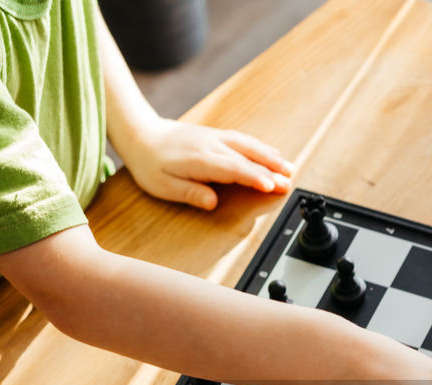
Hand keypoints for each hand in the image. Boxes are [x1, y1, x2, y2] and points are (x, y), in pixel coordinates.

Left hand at [124, 119, 293, 209]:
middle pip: (246, 157)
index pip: (233, 169)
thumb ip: (190, 193)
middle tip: (289, 181)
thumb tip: (212, 202)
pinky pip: (243, 140)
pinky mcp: (216, 135)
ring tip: (288, 168)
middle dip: (270, 169)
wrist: (142, 135)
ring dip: (270, 157)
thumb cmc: (150, 164)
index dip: (254, 178)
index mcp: (199, 160)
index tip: (271, 186)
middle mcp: (211, 146)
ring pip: (248, 146)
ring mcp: (215, 138)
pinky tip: (272, 154)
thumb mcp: (163, 186)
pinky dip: (260, 148)